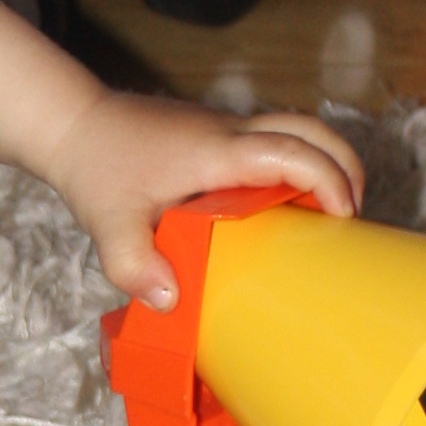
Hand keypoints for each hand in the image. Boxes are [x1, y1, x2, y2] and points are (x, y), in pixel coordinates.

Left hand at [36, 89, 362, 311]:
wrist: (74, 123)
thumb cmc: (95, 168)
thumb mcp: (108, 224)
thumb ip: (133, 265)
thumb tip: (171, 301)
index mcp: (216, 151)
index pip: (292, 151)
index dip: (329, 179)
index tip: (345, 217)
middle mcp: (231, 133)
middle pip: (313, 129)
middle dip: (347, 167)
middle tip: (352, 219)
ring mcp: (227, 130)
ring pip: (297, 131)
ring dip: (324, 166)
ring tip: (326, 221)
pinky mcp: (219, 137)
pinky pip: (274, 143)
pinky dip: (296, 169)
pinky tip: (282, 212)